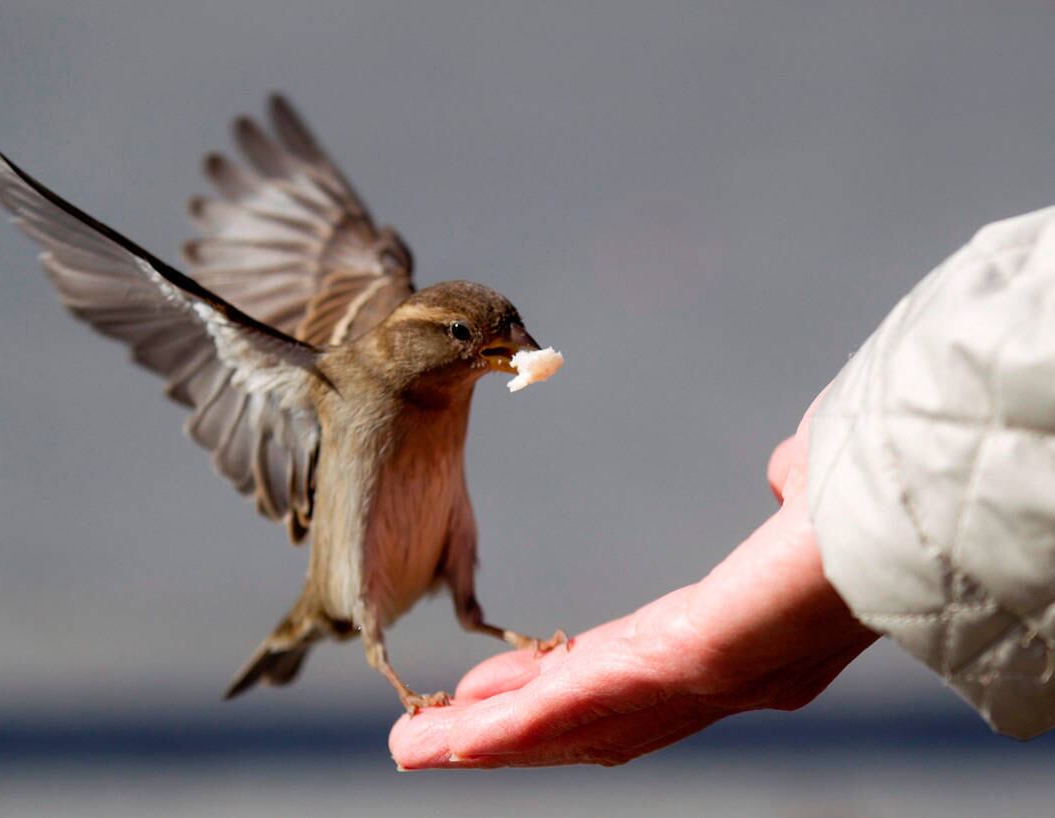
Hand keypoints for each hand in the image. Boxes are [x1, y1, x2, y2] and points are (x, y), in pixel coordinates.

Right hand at [389, 396, 877, 767]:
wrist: (915, 513)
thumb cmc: (873, 501)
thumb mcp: (811, 491)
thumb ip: (790, 489)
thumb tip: (782, 470)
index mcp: (722, 637)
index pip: (614, 674)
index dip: (548, 689)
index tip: (489, 690)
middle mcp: (702, 678)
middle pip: (580, 720)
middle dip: (500, 733)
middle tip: (428, 739)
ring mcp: (689, 681)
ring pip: (567, 727)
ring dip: (486, 745)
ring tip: (414, 749)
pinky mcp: (680, 664)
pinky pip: (578, 705)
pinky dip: (507, 729)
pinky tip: (449, 736)